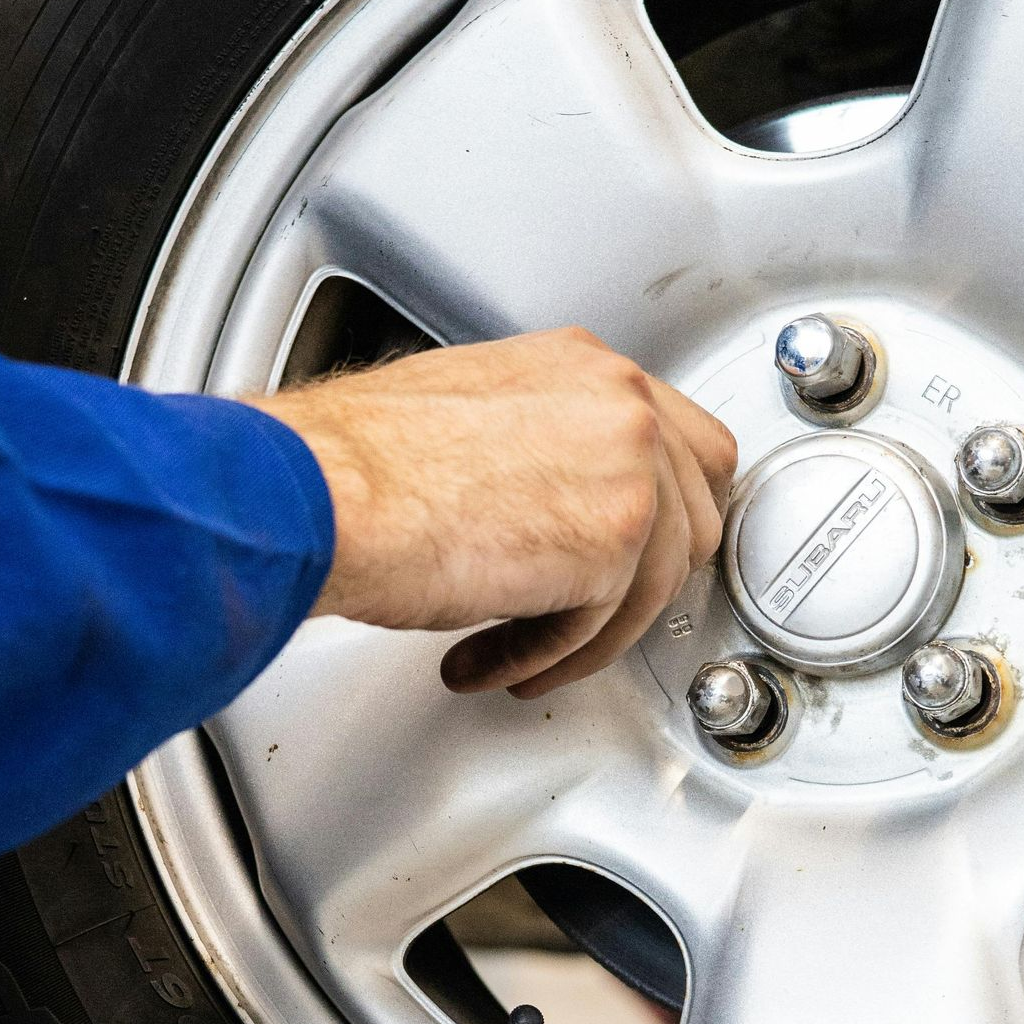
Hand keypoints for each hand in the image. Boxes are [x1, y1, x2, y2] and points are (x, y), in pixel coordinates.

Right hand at [254, 327, 736, 696]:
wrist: (324, 494)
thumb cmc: (358, 464)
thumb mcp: (467, 418)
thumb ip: (535, 447)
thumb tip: (547, 501)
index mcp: (583, 366)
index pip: (680, 438)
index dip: (665, 507)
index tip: (636, 548)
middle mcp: (619, 404)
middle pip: (698, 509)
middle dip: (648, 575)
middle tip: (598, 611)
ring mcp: (629, 469)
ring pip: (659, 580)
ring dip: (590, 632)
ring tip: (522, 652)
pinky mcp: (615, 542)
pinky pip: (605, 625)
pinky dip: (551, 656)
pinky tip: (500, 658)